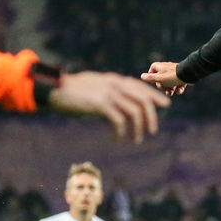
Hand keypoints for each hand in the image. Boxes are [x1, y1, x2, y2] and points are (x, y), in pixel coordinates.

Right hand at [49, 71, 168, 141]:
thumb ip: (109, 96)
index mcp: (114, 80)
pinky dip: (120, 132)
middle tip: (152, 131)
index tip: (165, 105)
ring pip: (134, 112)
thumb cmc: (72, 93)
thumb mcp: (94, 89)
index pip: (140, 87)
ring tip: (135, 140)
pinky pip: (118, 121)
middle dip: (151, 116)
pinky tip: (115, 139)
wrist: (54, 90)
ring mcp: (108, 94)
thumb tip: (120, 111)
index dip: (154, 96)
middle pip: (142, 99)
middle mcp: (114, 84)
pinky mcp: (100, 104)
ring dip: (137, 129)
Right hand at [141, 61, 188, 96]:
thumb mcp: (158, 78)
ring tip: (172, 92)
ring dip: (170, 90)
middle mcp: (165, 69)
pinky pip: (177, 84)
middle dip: (163, 87)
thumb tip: (142, 76)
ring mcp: (173, 73)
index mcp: (158, 66)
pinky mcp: (181, 77)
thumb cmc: (171, 76)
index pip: (151, 72)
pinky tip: (180, 89)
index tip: (155, 82)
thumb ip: (150, 78)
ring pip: (169, 84)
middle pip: (160, 80)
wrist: (188, 74)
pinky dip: (178, 88)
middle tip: (165, 88)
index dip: (152, 79)